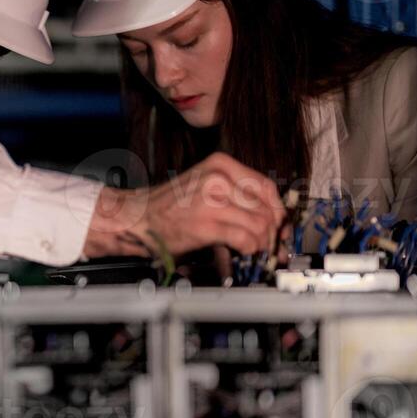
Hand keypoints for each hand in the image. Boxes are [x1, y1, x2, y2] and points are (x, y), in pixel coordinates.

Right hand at [146, 153, 283, 255]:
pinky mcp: (206, 225)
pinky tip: (244, 252)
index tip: (280, 226)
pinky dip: (250, 249)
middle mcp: (217, 179)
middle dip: (273, 231)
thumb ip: (235, 194)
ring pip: (260, 224)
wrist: (136, 217)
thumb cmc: (169, 205)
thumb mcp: (204, 184)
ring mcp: (212, 201)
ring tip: (256, 250)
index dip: (278, 211)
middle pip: (266, 207)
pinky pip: (245, 238)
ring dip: (262, 243)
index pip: (266, 187)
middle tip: (271, 245)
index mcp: (220, 165)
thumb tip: (269, 217)